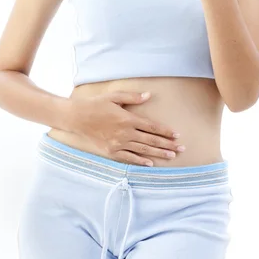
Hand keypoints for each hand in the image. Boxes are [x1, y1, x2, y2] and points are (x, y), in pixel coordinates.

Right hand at [62, 91, 182, 165]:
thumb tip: (149, 95)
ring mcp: (118, 144)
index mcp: (128, 119)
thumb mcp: (114, 96)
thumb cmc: (95, 105)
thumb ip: (132, 97)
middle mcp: (125, 133)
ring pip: (143, 150)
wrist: (76, 118)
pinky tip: (150, 163)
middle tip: (181, 148)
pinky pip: (129, 158)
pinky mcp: (111, 152)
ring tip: (172, 156)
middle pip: (151, 140)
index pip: (152, 126)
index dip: (165, 131)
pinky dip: (140, 161)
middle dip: (167, 144)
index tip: (176, 134)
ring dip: (158, 153)